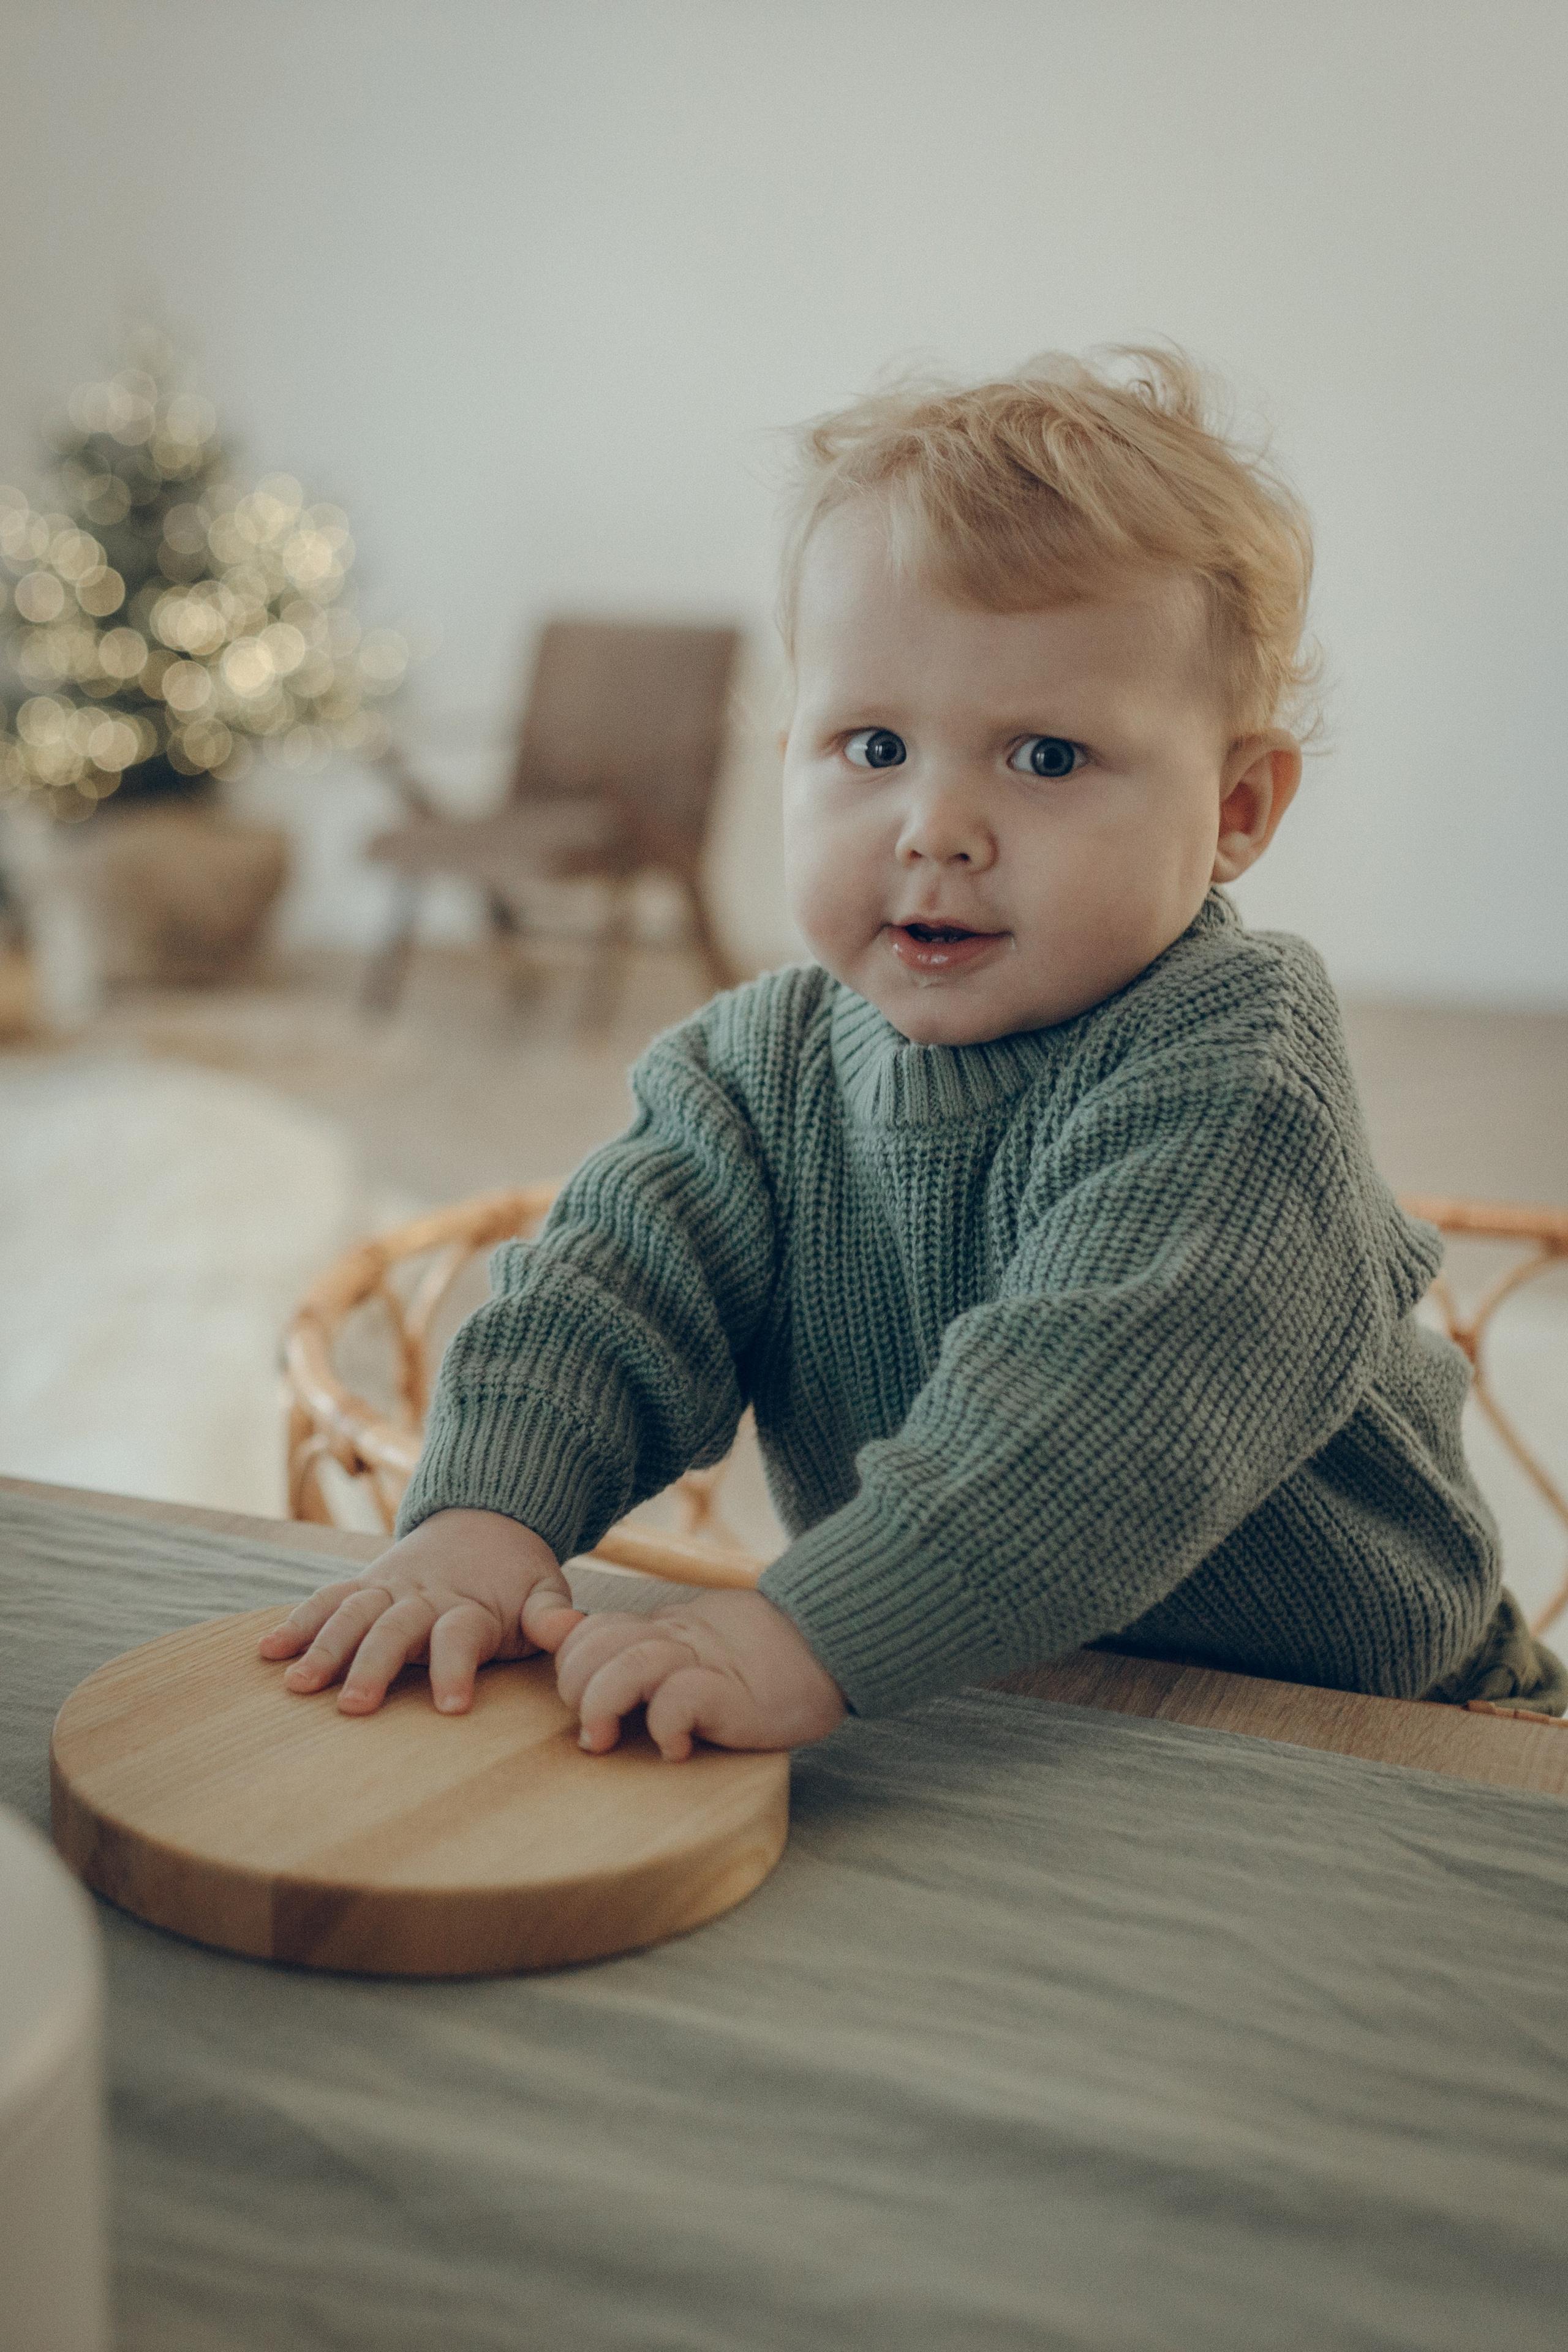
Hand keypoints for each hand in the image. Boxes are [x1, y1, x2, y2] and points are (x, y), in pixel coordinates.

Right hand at [257, 1508, 581, 1714]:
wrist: (487, 1516)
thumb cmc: (517, 1574)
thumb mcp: (544, 1589)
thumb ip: (552, 1614)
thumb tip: (571, 1631)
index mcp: (471, 1603)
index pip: (460, 1634)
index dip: (455, 1668)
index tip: (451, 1707)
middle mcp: (424, 1594)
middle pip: (394, 1627)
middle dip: (374, 1665)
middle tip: (354, 1706)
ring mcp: (389, 1587)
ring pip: (352, 1612)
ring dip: (323, 1646)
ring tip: (298, 1684)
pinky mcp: (366, 1585)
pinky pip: (328, 1599)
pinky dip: (297, 1622)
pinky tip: (266, 1651)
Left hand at [554, 1588, 845, 1760]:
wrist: (829, 1643)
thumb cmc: (763, 1661)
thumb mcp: (699, 1648)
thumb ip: (654, 1654)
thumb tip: (605, 1689)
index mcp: (663, 1628)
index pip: (591, 1628)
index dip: (570, 1660)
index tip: (580, 1697)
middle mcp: (675, 1637)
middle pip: (596, 1643)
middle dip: (574, 1685)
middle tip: (591, 1727)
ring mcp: (703, 1661)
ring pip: (629, 1665)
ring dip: (602, 1704)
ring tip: (605, 1739)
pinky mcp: (732, 1692)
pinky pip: (680, 1698)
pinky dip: (665, 1725)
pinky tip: (675, 1748)